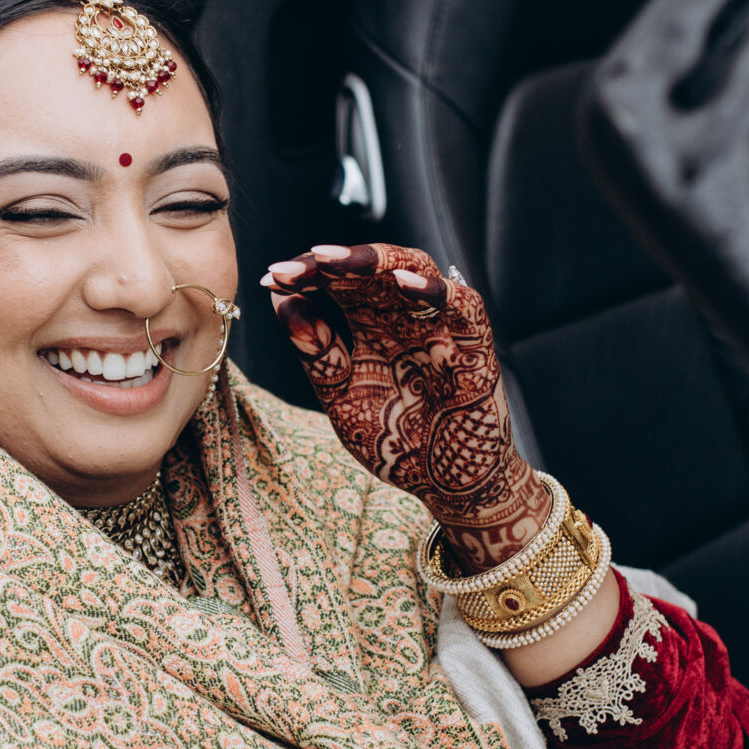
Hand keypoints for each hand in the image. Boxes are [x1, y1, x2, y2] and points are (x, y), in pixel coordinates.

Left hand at [263, 243, 551, 565]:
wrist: (443, 487)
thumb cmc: (396, 442)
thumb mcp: (343, 399)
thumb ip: (318, 354)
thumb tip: (279, 301)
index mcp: (372, 325)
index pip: (340, 283)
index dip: (307, 275)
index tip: (272, 276)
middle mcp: (405, 317)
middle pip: (373, 269)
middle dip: (335, 262)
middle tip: (300, 265)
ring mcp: (441, 327)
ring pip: (416, 271)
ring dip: (377, 262)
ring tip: (335, 261)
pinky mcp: (476, 347)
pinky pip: (464, 305)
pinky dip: (437, 290)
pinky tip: (403, 283)